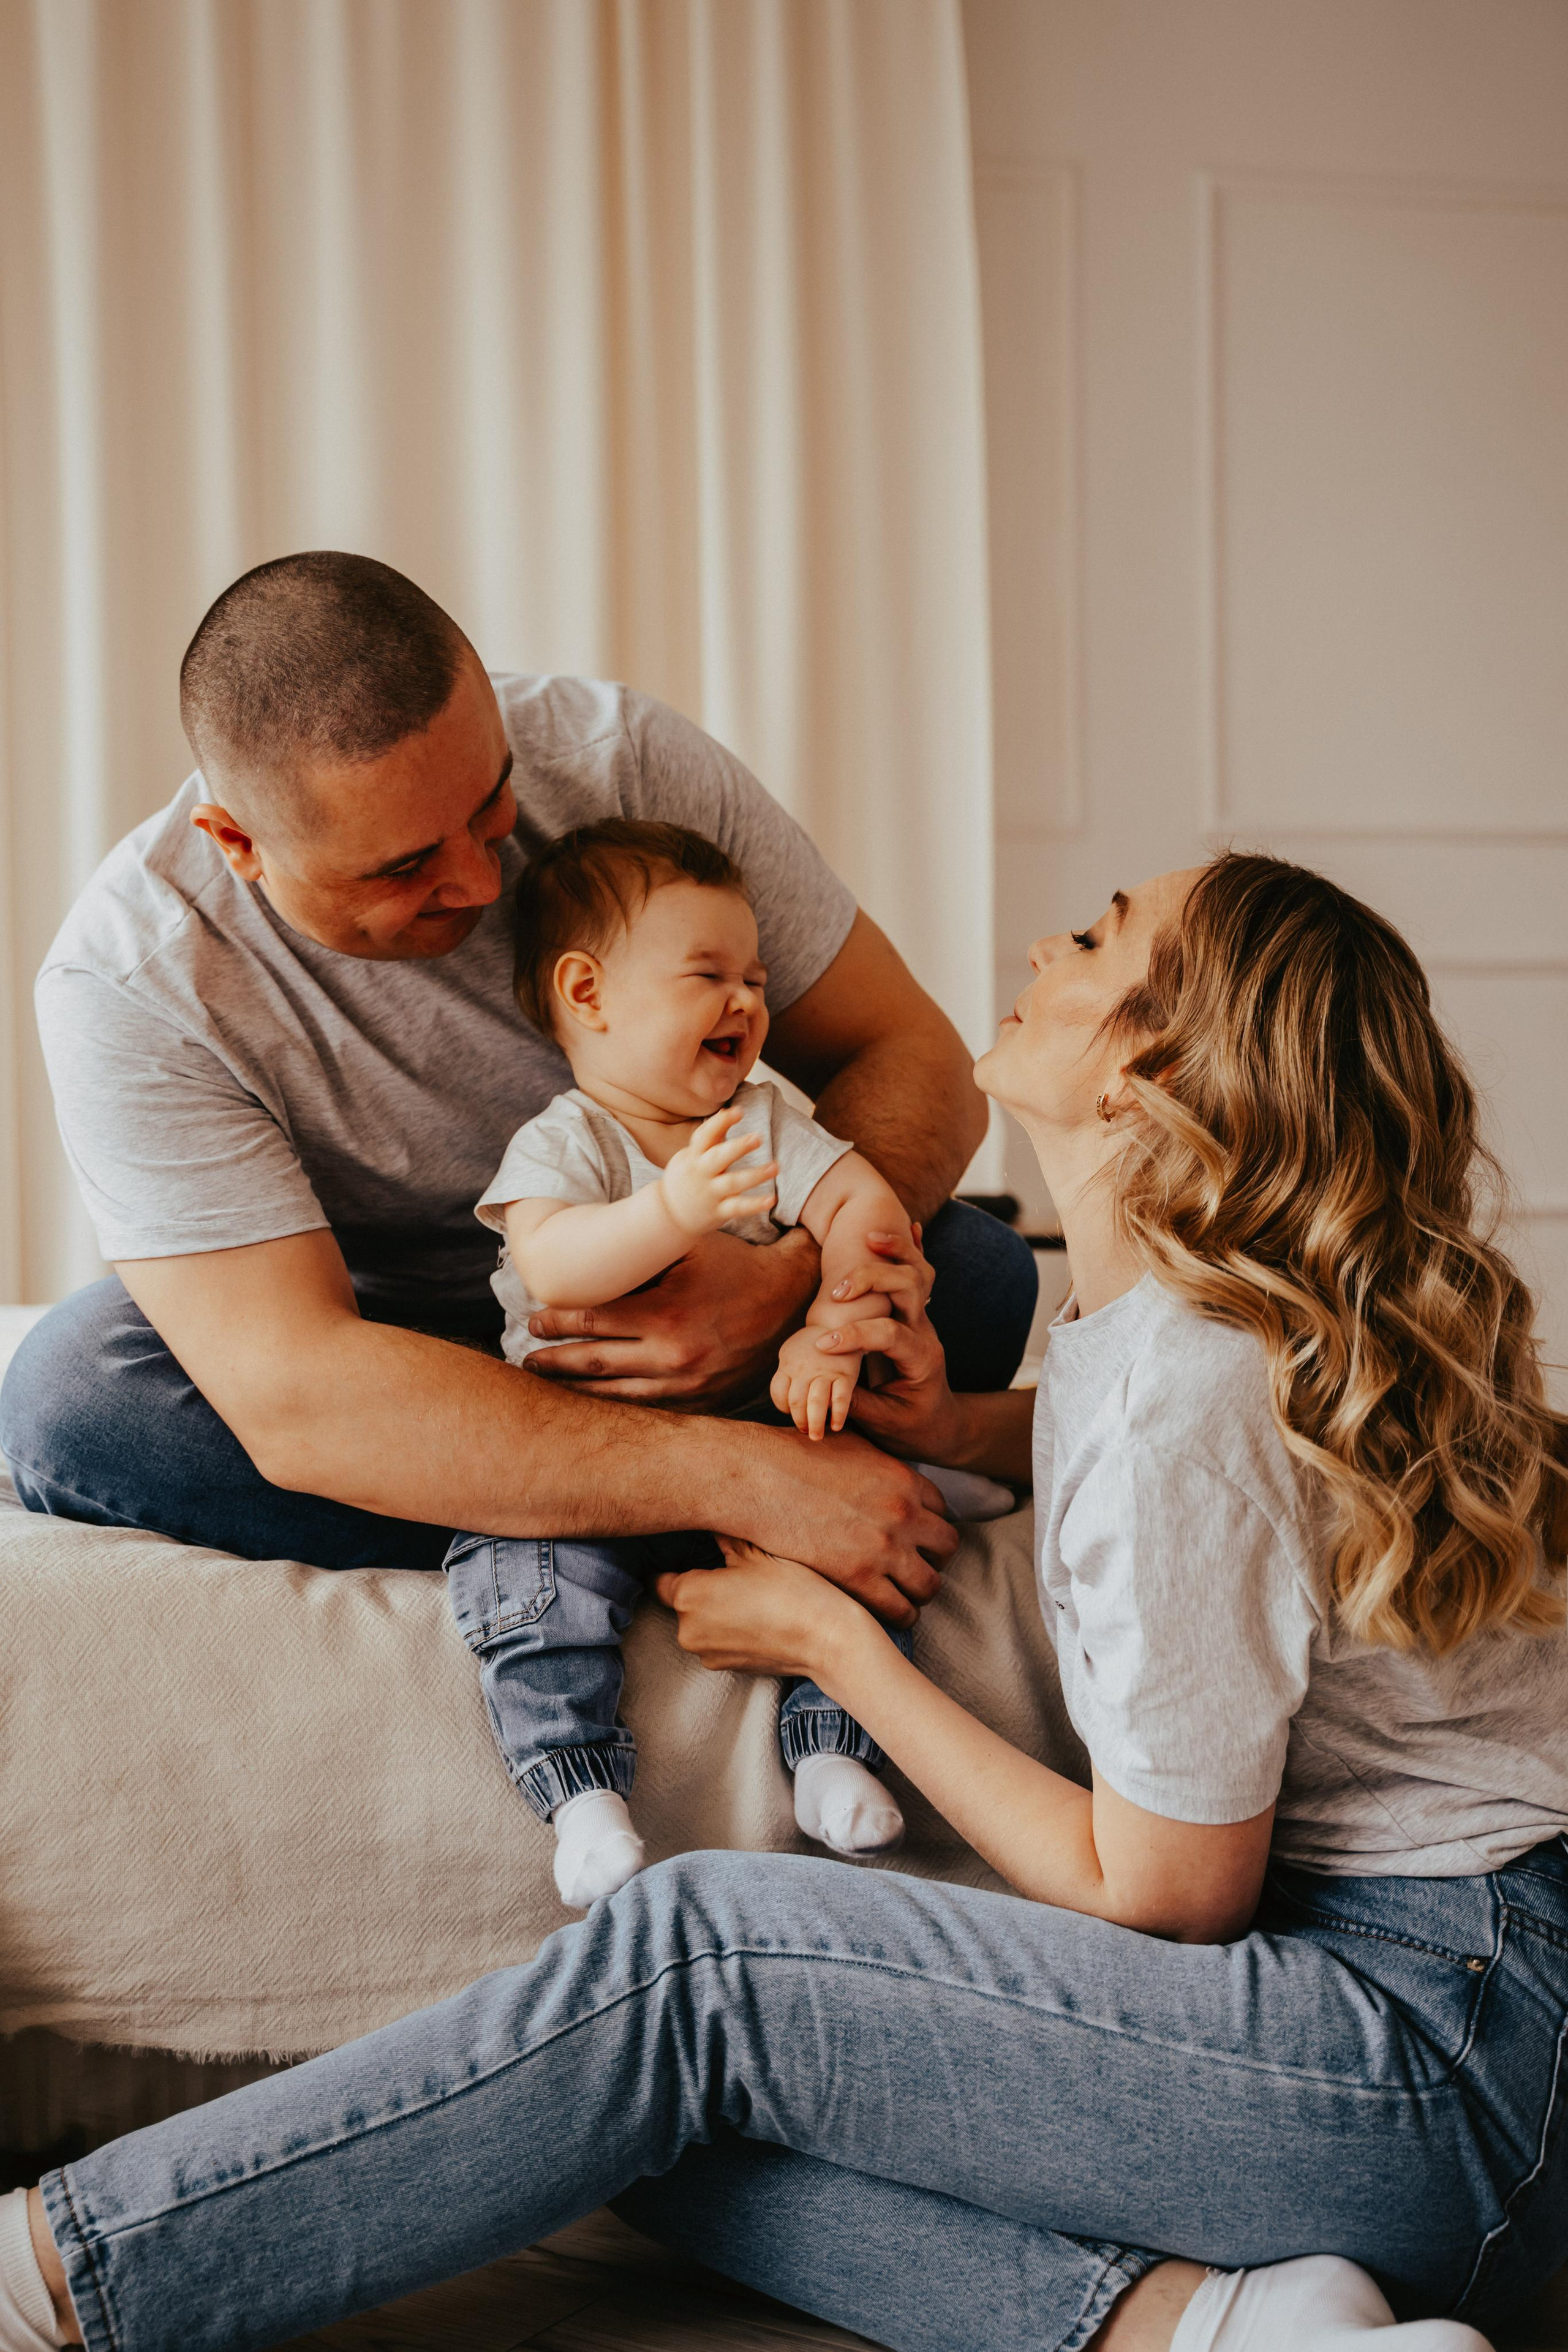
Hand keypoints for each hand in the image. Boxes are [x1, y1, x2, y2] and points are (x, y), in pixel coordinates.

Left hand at [525, 1226, 818, 1407]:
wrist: (789, 1301)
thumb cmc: (733, 1264)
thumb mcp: (689, 1246)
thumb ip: (642, 1250)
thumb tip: (589, 1247)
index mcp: (664, 1312)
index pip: (591, 1319)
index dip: (556, 1320)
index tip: (532, 1319)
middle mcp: (671, 1355)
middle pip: (592, 1362)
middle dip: (552, 1360)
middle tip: (525, 1358)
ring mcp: (685, 1384)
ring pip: (614, 1394)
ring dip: (573, 1389)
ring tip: (545, 1384)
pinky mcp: (699, 1402)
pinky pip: (646, 1410)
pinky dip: (614, 1407)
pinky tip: (590, 1405)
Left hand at [655, 1538, 871, 1679]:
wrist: (828, 1640)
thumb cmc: (794, 1590)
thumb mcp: (757, 1552)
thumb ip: (724, 1537)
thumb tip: (708, 1517)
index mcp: (689, 1595)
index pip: (658, 1580)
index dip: (671, 1566)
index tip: (688, 1557)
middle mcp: (687, 1630)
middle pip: (681, 1602)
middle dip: (701, 1587)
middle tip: (734, 1573)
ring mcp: (706, 1654)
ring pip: (699, 1623)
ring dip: (715, 1611)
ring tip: (750, 1597)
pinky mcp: (726, 1669)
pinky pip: (716, 1641)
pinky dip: (729, 1630)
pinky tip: (758, 1618)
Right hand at [659, 1106, 777, 1237]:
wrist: (667, 1216)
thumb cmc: (685, 1179)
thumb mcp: (690, 1157)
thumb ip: (710, 1137)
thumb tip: (726, 1111)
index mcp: (694, 1156)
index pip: (705, 1135)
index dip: (720, 1122)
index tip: (738, 1110)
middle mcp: (701, 1173)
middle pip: (718, 1158)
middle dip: (737, 1147)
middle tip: (758, 1138)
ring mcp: (709, 1193)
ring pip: (732, 1183)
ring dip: (754, 1175)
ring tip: (775, 1167)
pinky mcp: (718, 1212)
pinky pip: (737, 1207)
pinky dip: (754, 1204)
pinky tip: (771, 1199)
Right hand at [737, 1424, 955, 1623]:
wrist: (760, 1478)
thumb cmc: (795, 1455)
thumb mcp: (851, 1444)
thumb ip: (879, 1461)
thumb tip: (883, 1470)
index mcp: (904, 1479)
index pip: (942, 1509)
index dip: (929, 1524)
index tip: (916, 1535)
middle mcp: (904, 1514)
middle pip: (946, 1546)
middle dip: (933, 1557)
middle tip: (915, 1564)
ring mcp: (884, 1549)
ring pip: (930, 1585)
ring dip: (919, 1590)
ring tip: (904, 1593)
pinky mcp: (859, 1579)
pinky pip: (900, 1611)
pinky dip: (899, 1615)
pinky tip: (886, 1611)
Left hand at [770, 1324, 862, 1438]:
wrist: (839, 1322)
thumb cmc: (812, 1344)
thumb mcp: (791, 1352)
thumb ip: (786, 1373)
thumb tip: (784, 1401)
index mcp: (789, 1364)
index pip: (778, 1393)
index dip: (783, 1408)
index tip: (791, 1413)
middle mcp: (804, 1369)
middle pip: (796, 1402)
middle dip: (799, 1421)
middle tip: (805, 1432)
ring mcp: (825, 1372)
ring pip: (816, 1403)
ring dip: (815, 1424)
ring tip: (816, 1436)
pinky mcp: (845, 1375)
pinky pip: (841, 1399)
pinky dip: (838, 1415)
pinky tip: (836, 1426)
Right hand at [823, 1228, 965, 1463]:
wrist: (942, 1426)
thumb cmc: (913, 1429)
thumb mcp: (886, 1424)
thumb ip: (856, 1405)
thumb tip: (822, 1390)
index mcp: (920, 1359)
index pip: (890, 1335)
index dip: (855, 1336)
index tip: (823, 1344)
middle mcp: (925, 1332)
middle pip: (910, 1289)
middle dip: (873, 1281)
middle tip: (838, 1291)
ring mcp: (923, 1319)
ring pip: (918, 1273)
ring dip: (895, 1252)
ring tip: (869, 1237)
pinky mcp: (917, 1314)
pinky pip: (921, 1274)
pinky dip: (915, 1249)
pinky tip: (909, 1225)